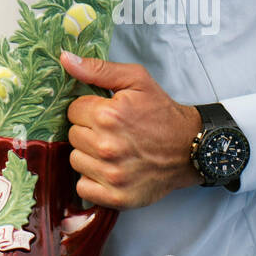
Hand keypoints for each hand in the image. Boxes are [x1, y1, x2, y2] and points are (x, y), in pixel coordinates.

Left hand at [59, 51, 201, 208]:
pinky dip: (92, 180)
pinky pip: (82, 187)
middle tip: (111, 131)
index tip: (105, 114)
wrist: (191, 148)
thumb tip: (64, 59)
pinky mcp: (117, 197)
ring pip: (75, 160)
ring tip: (112, 150)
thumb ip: (97, 68)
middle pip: (73, 135)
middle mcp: (107, 147)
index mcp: (108, 116)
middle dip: (88, 131)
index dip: (88, 110)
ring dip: (89, 155)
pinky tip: (109, 169)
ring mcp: (112, 174)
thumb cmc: (162, 112)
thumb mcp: (135, 79)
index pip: (73, 111)